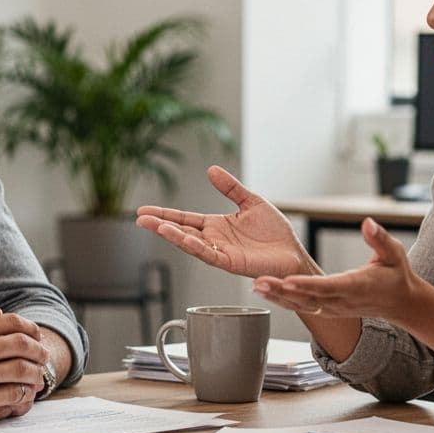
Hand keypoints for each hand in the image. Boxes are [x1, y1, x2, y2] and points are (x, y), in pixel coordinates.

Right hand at [0, 306, 45, 422]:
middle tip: (43, 357)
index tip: (36, 336)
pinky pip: (0, 398)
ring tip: (35, 379)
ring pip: (15, 373)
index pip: (12, 322)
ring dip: (30, 376)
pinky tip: (18, 397)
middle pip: (20, 345)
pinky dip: (13, 397)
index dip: (30, 328)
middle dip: (37, 351)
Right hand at [136, 165, 318, 278]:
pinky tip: (181, 238)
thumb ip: (231, 188)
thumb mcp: (251, 202)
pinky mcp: (231, 262)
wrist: (293, 254)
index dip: (165, 214)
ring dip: (173, 235)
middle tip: (140, 218)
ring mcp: (221, 252)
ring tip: (155, 226)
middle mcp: (214, 240)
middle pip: (181, 231)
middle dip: (160, 224)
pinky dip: (194, 246)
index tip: (144, 210)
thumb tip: (211, 170)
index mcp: (216, 226)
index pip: (184, 218)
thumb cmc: (275, 233)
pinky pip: (209, 254)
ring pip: (190, 243)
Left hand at [253, 218, 415, 321]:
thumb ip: (379, 239)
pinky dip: (283, 300)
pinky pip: (302, 306)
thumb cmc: (395, 275)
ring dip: (277, 297)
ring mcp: (333, 308)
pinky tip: (266, 292)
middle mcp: (342, 301)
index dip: (308, 284)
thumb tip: (368, 223)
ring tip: (256, 287)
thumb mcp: (394, 254)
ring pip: (301, 305)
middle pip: (308, 298)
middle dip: (282, 291)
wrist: (399, 303)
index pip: (329, 286)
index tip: (289, 279)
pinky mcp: (327, 310)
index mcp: (357, 287)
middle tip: (259, 282)